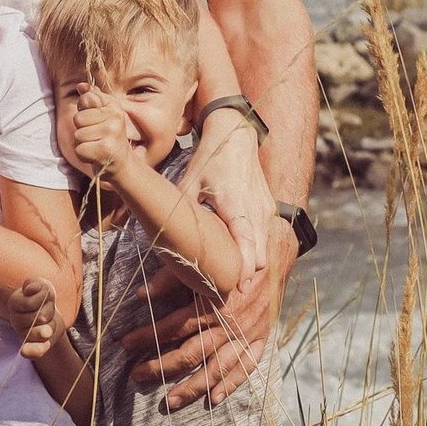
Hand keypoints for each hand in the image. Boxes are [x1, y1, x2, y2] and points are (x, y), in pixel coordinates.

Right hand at [10, 277, 60, 361]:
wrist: (49, 314)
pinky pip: (31, 351)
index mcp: (14, 303)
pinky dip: (37, 349)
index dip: (45, 298)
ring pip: (42, 332)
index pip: (32, 303)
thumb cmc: (43, 298)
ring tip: (48, 322)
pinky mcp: (31, 347)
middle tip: (47, 310)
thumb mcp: (42, 286)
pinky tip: (45, 345)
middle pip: (40, 317)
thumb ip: (36, 284)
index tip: (45, 297)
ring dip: (51, 325)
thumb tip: (30, 289)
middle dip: (50, 312)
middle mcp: (15, 320)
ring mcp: (22, 334)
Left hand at [68, 86, 137, 175]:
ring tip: (96, 146)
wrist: (122, 163)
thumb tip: (80, 86)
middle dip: (82, 130)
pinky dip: (83, 155)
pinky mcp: (105, 150)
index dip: (83, 111)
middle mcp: (115, 116)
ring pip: (78, 135)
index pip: (85, 99)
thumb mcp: (102, 115)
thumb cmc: (108, 137)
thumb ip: (92, 99)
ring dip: (83, 144)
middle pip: (78, 119)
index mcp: (114, 105)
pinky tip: (96, 155)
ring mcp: (111, 133)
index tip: (94, 120)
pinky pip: (79, 149)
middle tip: (96, 137)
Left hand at [122, 220, 295, 409]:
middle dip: (161, 367)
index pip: (173, 326)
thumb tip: (141, 295)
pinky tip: (215, 399)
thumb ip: (172, 277)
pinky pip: (247, 366)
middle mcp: (230, 322)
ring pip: (217, 368)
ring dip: (192, 387)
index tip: (125, 343)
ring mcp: (248, 333)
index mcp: (213, 301)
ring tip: (170, 401)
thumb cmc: (233, 250)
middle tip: (137, 376)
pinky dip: (232, 384)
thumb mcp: (202, 257)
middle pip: (191, 353)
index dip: (147, 336)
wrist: (275, 248)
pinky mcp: (261, 336)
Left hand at [180, 114, 271, 280]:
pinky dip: (256, 251)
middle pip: (261, 255)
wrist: (236, 135)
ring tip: (236, 280)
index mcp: (236, 204)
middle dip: (249, 274)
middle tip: (231, 290)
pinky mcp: (268, 209)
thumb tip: (158, 233)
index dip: (245, 268)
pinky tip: (242, 260)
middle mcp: (257, 210)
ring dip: (253, 264)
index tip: (239, 288)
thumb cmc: (210, 159)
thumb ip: (180, 209)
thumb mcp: (190, 182)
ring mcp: (266, 210)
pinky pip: (266, 238)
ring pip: (266, 249)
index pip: (247, 242)